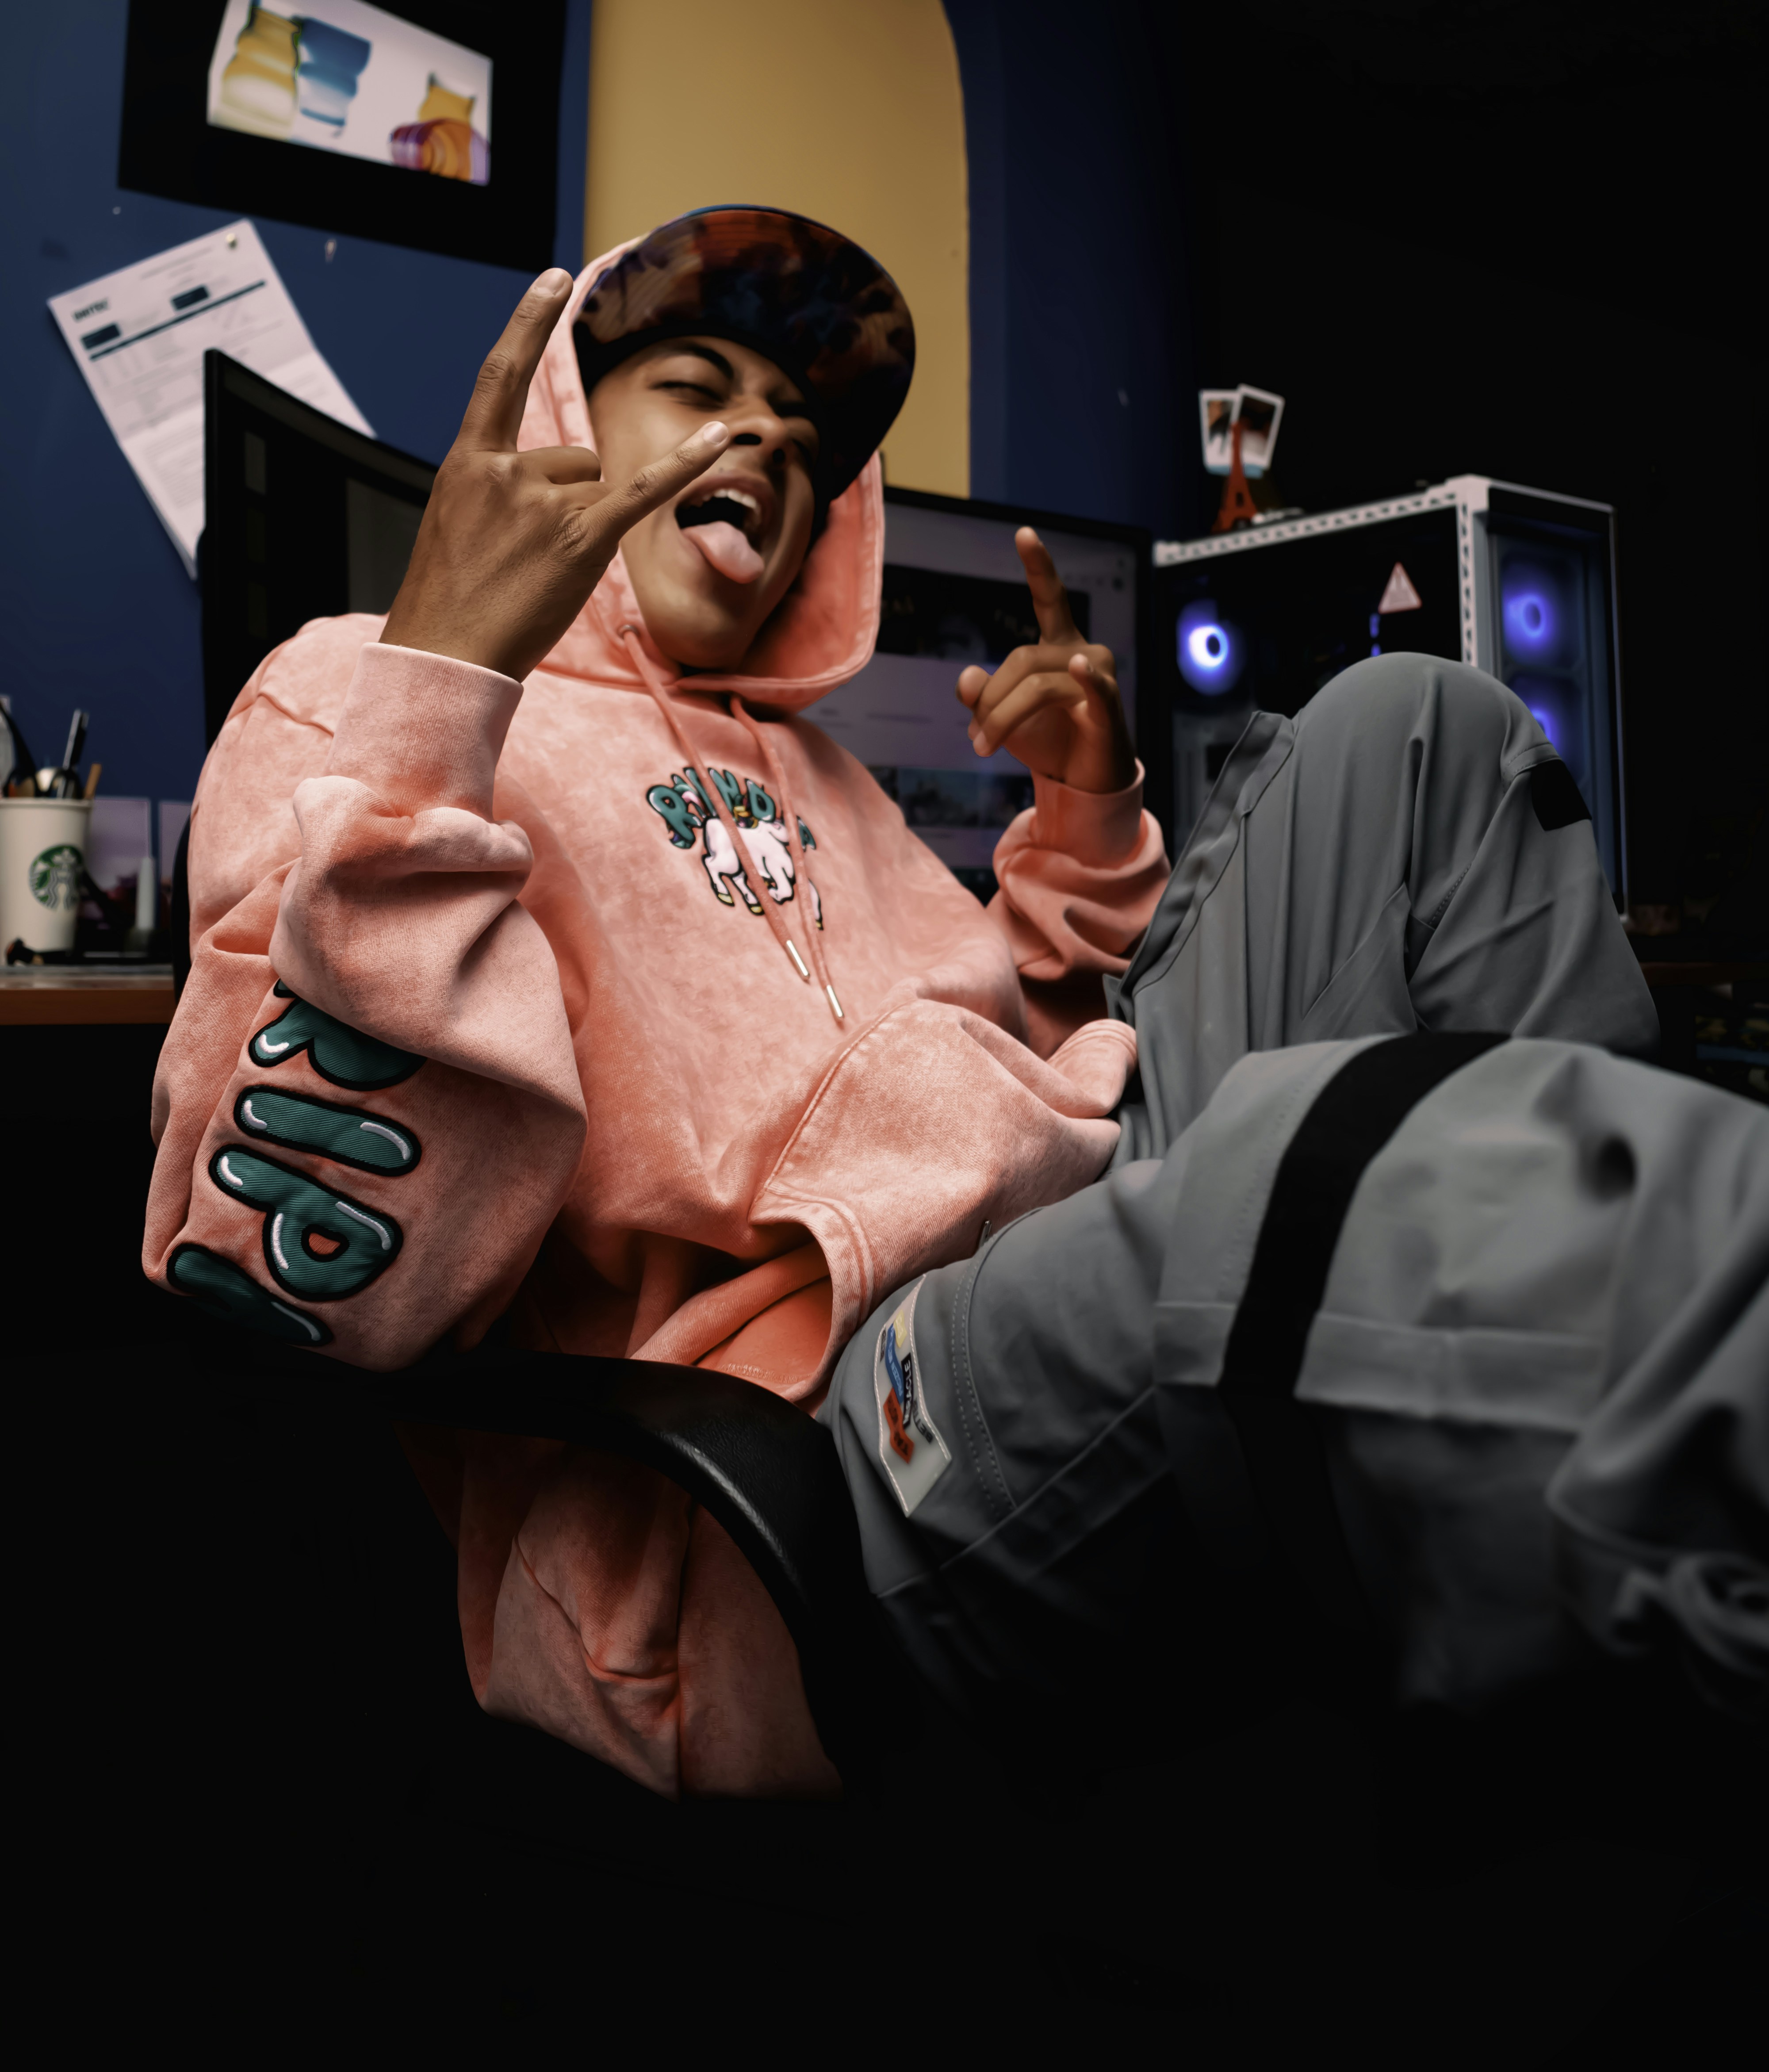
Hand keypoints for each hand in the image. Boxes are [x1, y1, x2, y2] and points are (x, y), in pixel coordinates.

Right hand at [380, 269, 732, 680]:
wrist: (443, 657)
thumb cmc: (452, 603)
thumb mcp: (459, 526)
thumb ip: (500, 489)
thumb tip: (560, 479)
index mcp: (468, 462)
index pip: (501, 375)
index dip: (529, 323)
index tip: (555, 279)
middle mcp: (507, 470)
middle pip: (573, 459)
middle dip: (567, 504)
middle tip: (528, 561)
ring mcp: (543, 503)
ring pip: (596, 489)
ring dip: (585, 529)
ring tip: (542, 575)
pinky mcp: (581, 539)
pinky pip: (644, 491)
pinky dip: (685, 466)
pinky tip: (719, 439)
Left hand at [954, 527, 1135, 793]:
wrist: (1084, 783)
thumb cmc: (1050, 740)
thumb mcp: (1004, 716)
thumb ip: (982, 694)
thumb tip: (966, 678)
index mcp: (1060, 645)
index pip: (1050, 598)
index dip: (1039, 566)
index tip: (1023, 533)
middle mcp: (1083, 652)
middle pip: (1022, 659)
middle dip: (990, 700)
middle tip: (975, 737)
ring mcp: (1100, 679)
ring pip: (1038, 686)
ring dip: (1002, 718)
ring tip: (984, 746)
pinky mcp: (1109, 712)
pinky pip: (1095, 691)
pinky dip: (1087, 680)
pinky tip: (1080, 666)